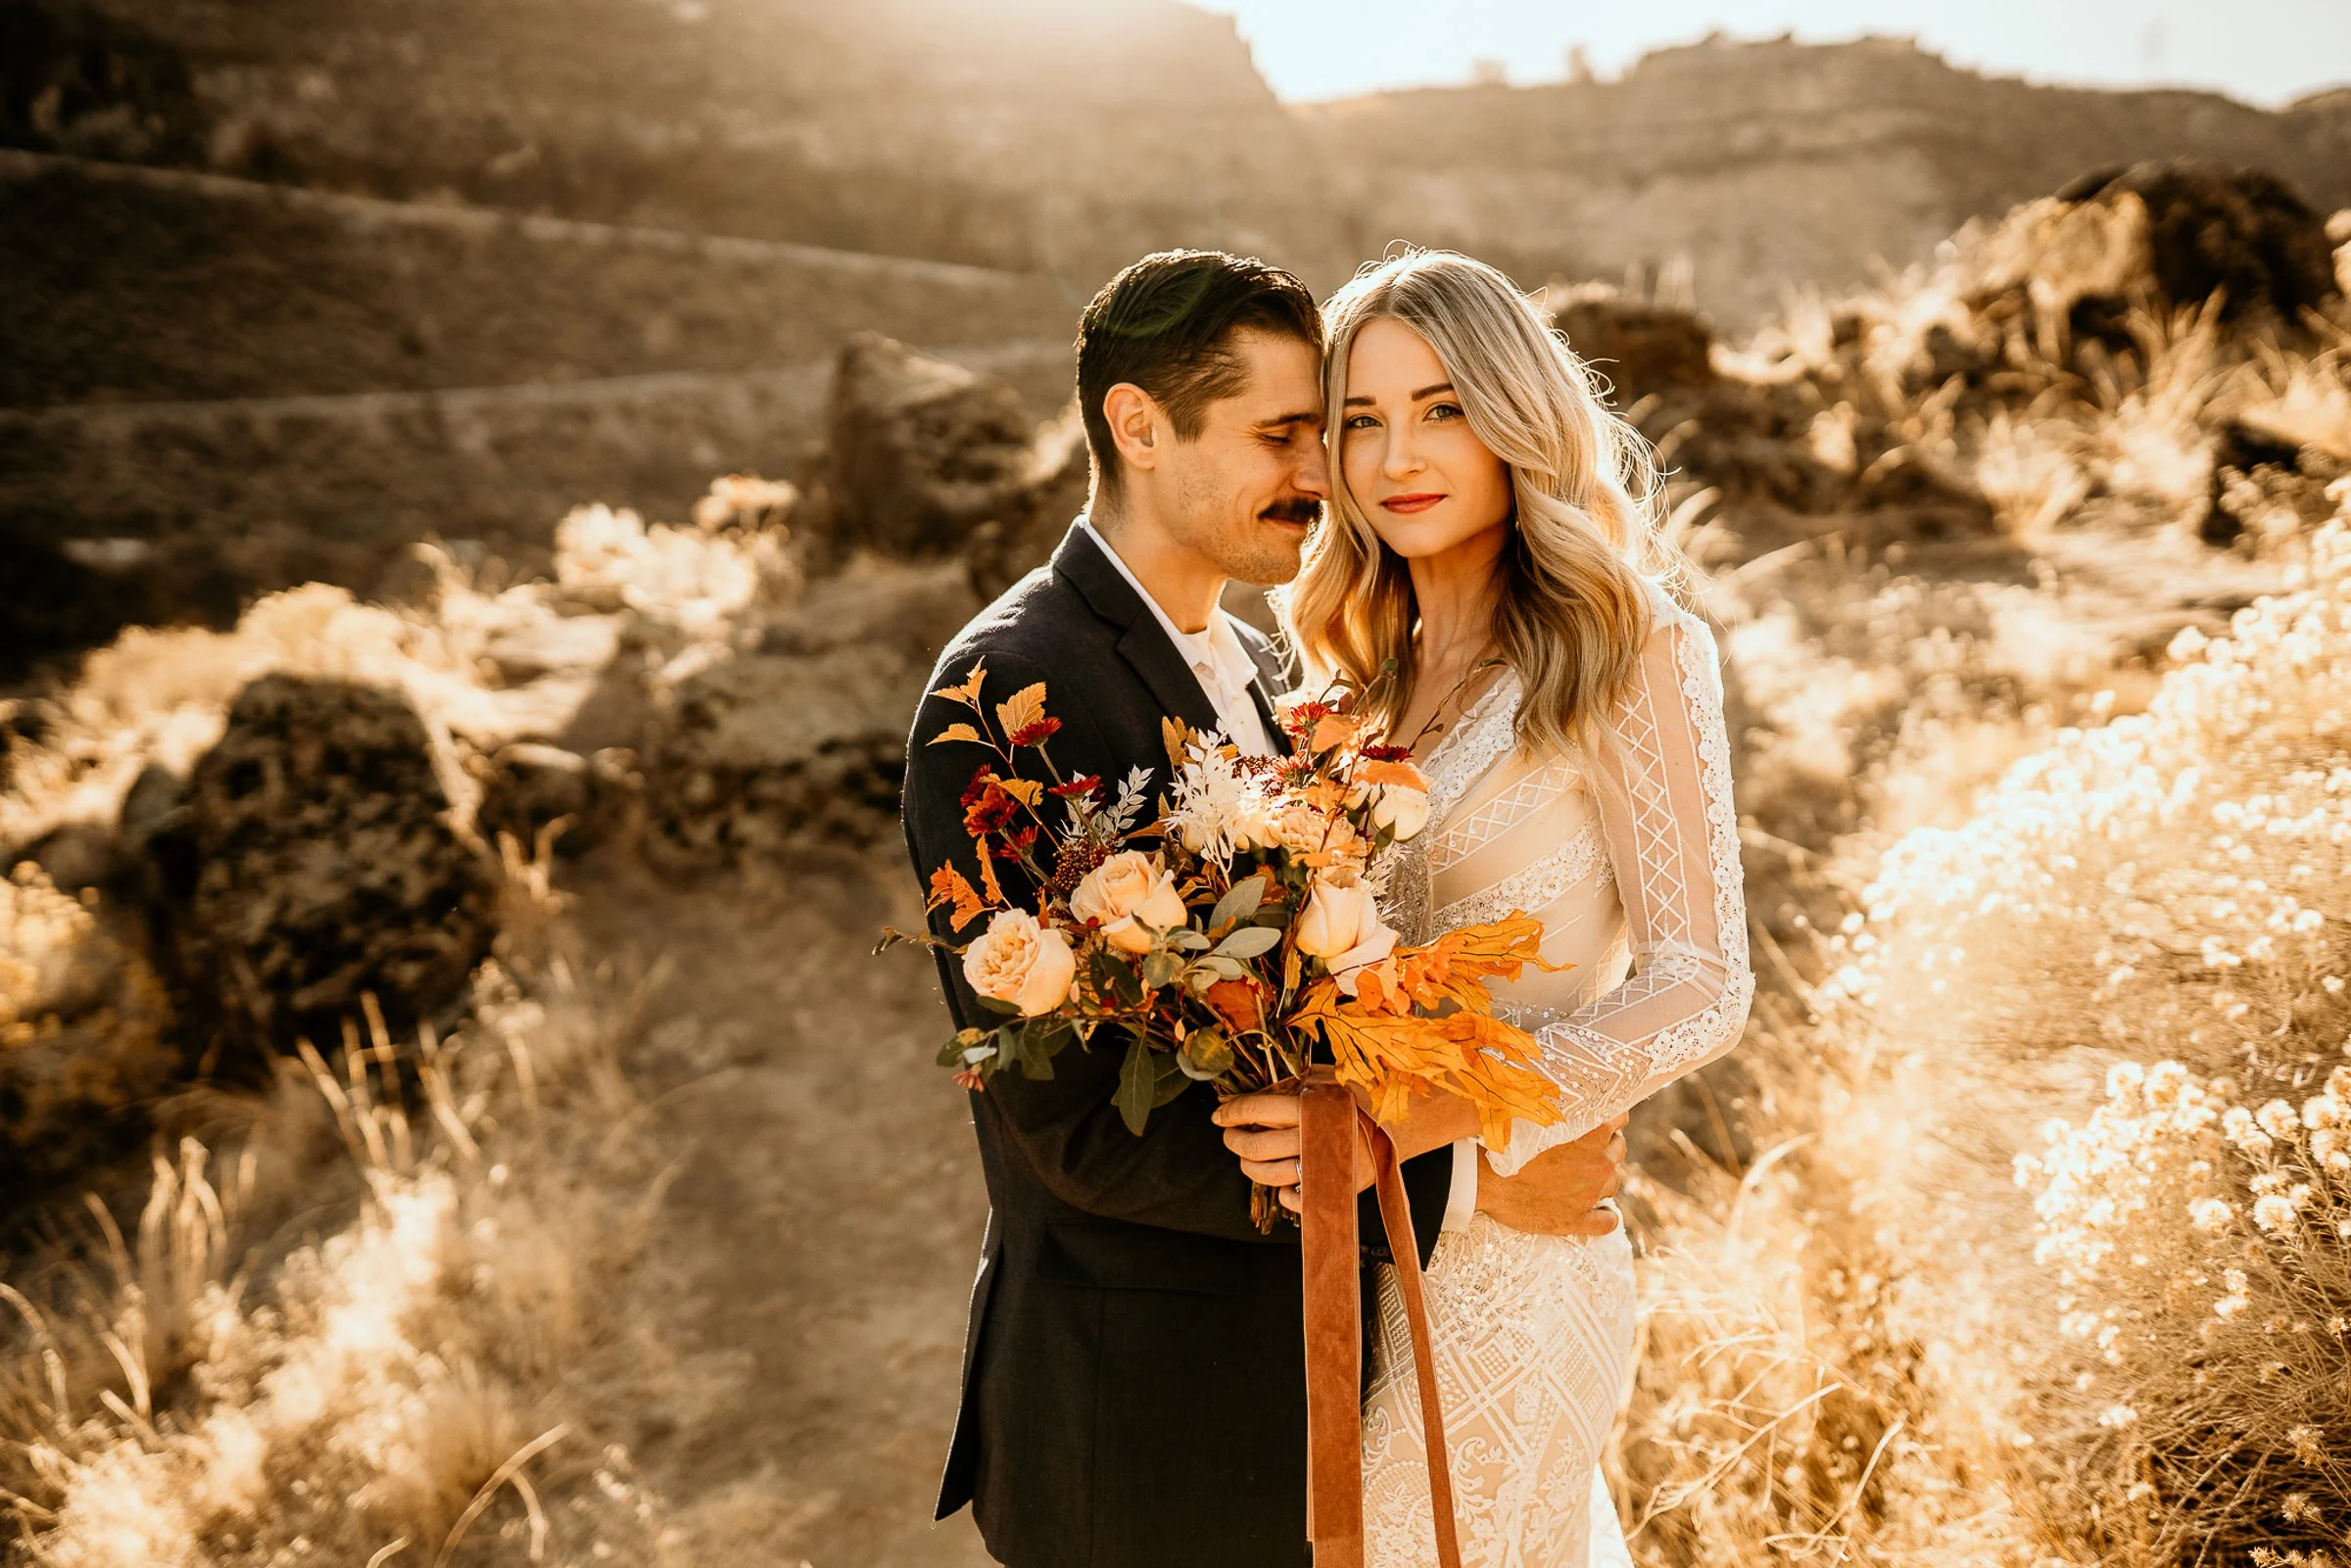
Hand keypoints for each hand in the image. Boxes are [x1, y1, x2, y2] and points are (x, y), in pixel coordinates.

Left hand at [1212, 1090, 1372, 1213]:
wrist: (1400, 1124)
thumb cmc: (1355, 1095)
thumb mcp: (1323, 1078)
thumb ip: (1288, 1086)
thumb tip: (1246, 1101)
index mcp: (1310, 1105)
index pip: (1255, 1110)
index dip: (1231, 1113)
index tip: (1218, 1116)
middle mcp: (1315, 1137)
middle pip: (1256, 1147)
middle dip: (1235, 1141)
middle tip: (1230, 1136)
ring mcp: (1325, 1167)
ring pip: (1270, 1175)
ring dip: (1250, 1168)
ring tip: (1247, 1158)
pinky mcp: (1335, 1188)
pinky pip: (1294, 1198)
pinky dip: (1282, 1192)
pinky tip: (1282, 1179)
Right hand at [1475, 1113, 1627, 1237]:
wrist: (1482, 1178)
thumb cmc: (1505, 1140)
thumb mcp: (1537, 1113)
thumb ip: (1563, 1107)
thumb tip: (1571, 1097)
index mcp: (1592, 1134)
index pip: (1620, 1117)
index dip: (1610, 1118)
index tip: (1599, 1120)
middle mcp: (1599, 1163)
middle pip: (1619, 1150)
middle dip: (1607, 1147)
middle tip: (1586, 1147)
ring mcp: (1590, 1194)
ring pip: (1613, 1184)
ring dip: (1603, 1179)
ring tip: (1584, 1177)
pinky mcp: (1576, 1220)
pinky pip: (1607, 1221)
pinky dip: (1605, 1216)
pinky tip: (1598, 1211)